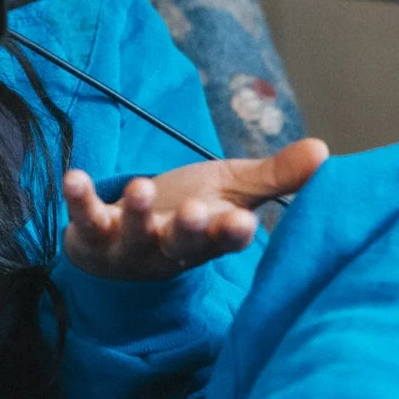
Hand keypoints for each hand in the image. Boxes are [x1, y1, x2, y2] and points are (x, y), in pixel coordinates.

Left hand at [61, 138, 328, 281]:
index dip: (233, 232)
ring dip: (139, 214)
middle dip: (190, 229)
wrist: (121, 248)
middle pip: (182, 244)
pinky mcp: (94, 234)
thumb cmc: (185, 213)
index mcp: (209, 238)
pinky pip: (86, 218)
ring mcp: (131, 245)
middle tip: (197, 213)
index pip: (226, 238)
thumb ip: (274, 176)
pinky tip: (74, 177)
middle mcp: (171, 248)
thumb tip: (324, 150)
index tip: (244, 224)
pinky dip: (79, 198)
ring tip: (141, 187)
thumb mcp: (231, 191)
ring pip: (137, 235)